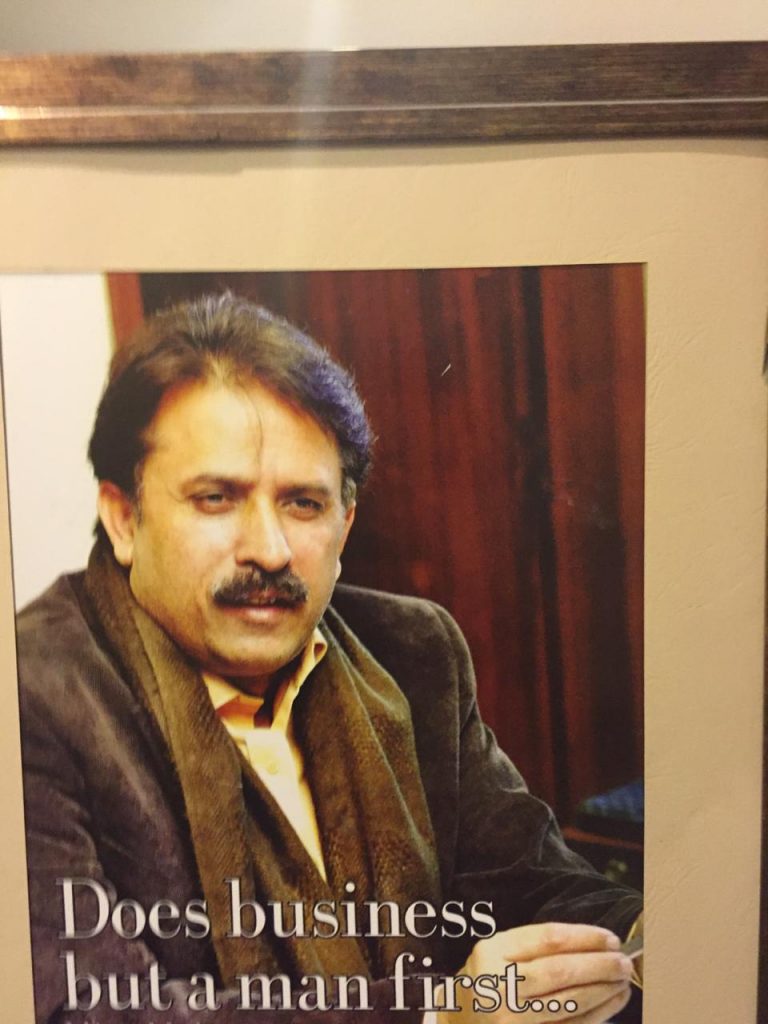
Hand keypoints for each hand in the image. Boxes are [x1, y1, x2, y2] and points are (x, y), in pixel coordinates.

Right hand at [435, 922, 632, 1022]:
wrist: (456, 1022)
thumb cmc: (485, 981)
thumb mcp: (496, 952)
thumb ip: (533, 946)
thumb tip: (593, 943)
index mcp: (491, 952)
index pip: (547, 939)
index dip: (585, 937)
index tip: (610, 938)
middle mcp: (499, 985)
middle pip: (560, 971)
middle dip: (599, 965)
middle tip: (624, 961)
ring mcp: (510, 1019)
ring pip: (568, 1003)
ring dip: (603, 991)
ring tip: (623, 980)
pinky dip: (596, 1015)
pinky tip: (612, 1003)